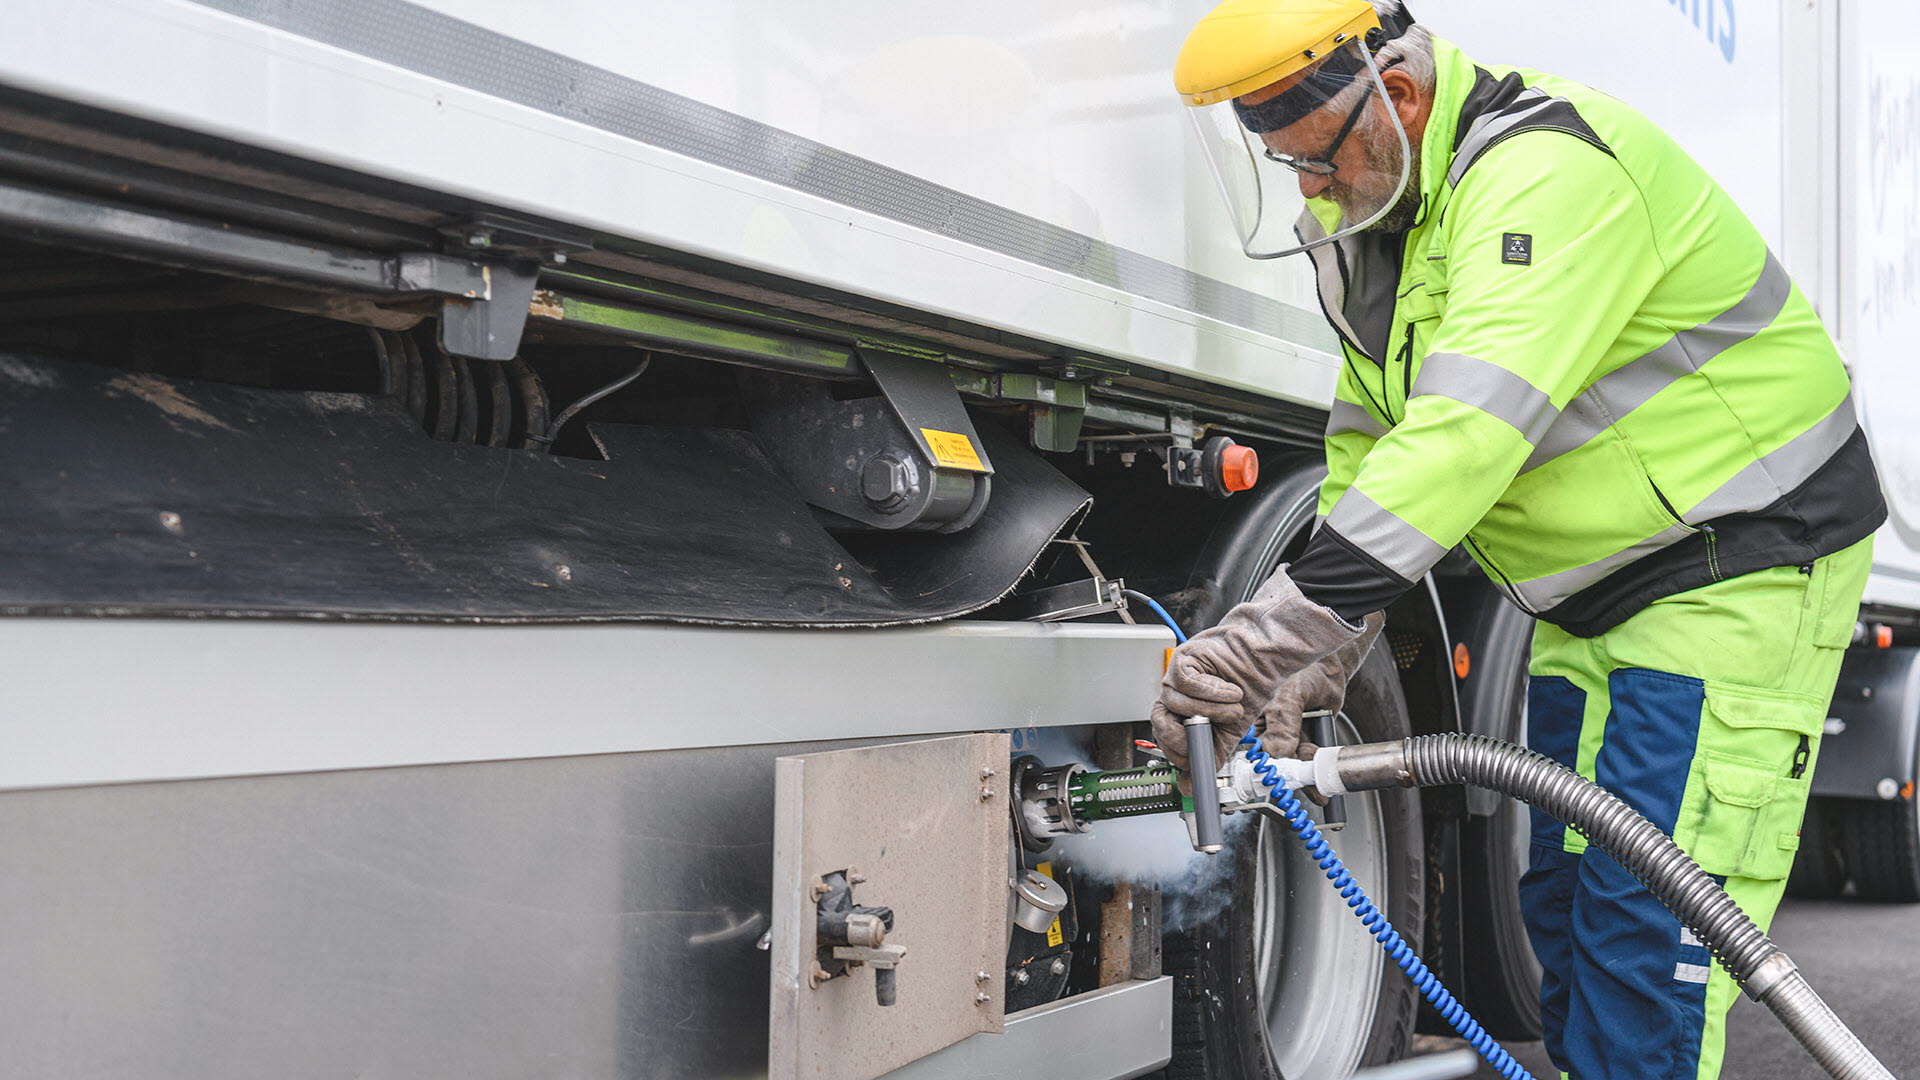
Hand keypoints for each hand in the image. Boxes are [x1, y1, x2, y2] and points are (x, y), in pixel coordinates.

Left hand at [1149, 567, 1367, 776]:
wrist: (1262, 659)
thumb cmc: (1247, 688)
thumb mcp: (1231, 731)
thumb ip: (1210, 756)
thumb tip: (1188, 787)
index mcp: (1182, 715)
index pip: (1165, 740)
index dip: (1180, 750)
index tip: (1198, 758)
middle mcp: (1175, 697)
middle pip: (1160, 724)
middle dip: (1188, 733)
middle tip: (1212, 730)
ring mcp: (1176, 678)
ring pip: (1176, 705)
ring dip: (1211, 709)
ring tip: (1233, 704)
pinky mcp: (1182, 660)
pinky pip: (1187, 684)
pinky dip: (1212, 691)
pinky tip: (1230, 690)